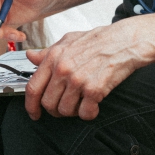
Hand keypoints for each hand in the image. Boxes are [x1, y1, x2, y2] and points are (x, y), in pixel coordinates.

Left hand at [23, 18, 146, 121]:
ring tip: (81, 102)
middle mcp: (63, 69)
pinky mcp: (94, 89)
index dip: (30, 105)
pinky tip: (93, 105)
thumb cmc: (98, 40)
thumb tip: (30, 56)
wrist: (125, 41)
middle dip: (55, 110)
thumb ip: (47, 52)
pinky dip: (89, 113)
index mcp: (54, 57)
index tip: (34, 113)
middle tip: (65, 106)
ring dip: (72, 112)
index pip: (33, 88)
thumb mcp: (68, 41)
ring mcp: (78, 80)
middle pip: (48, 103)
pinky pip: (85, 113)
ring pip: (65, 111)